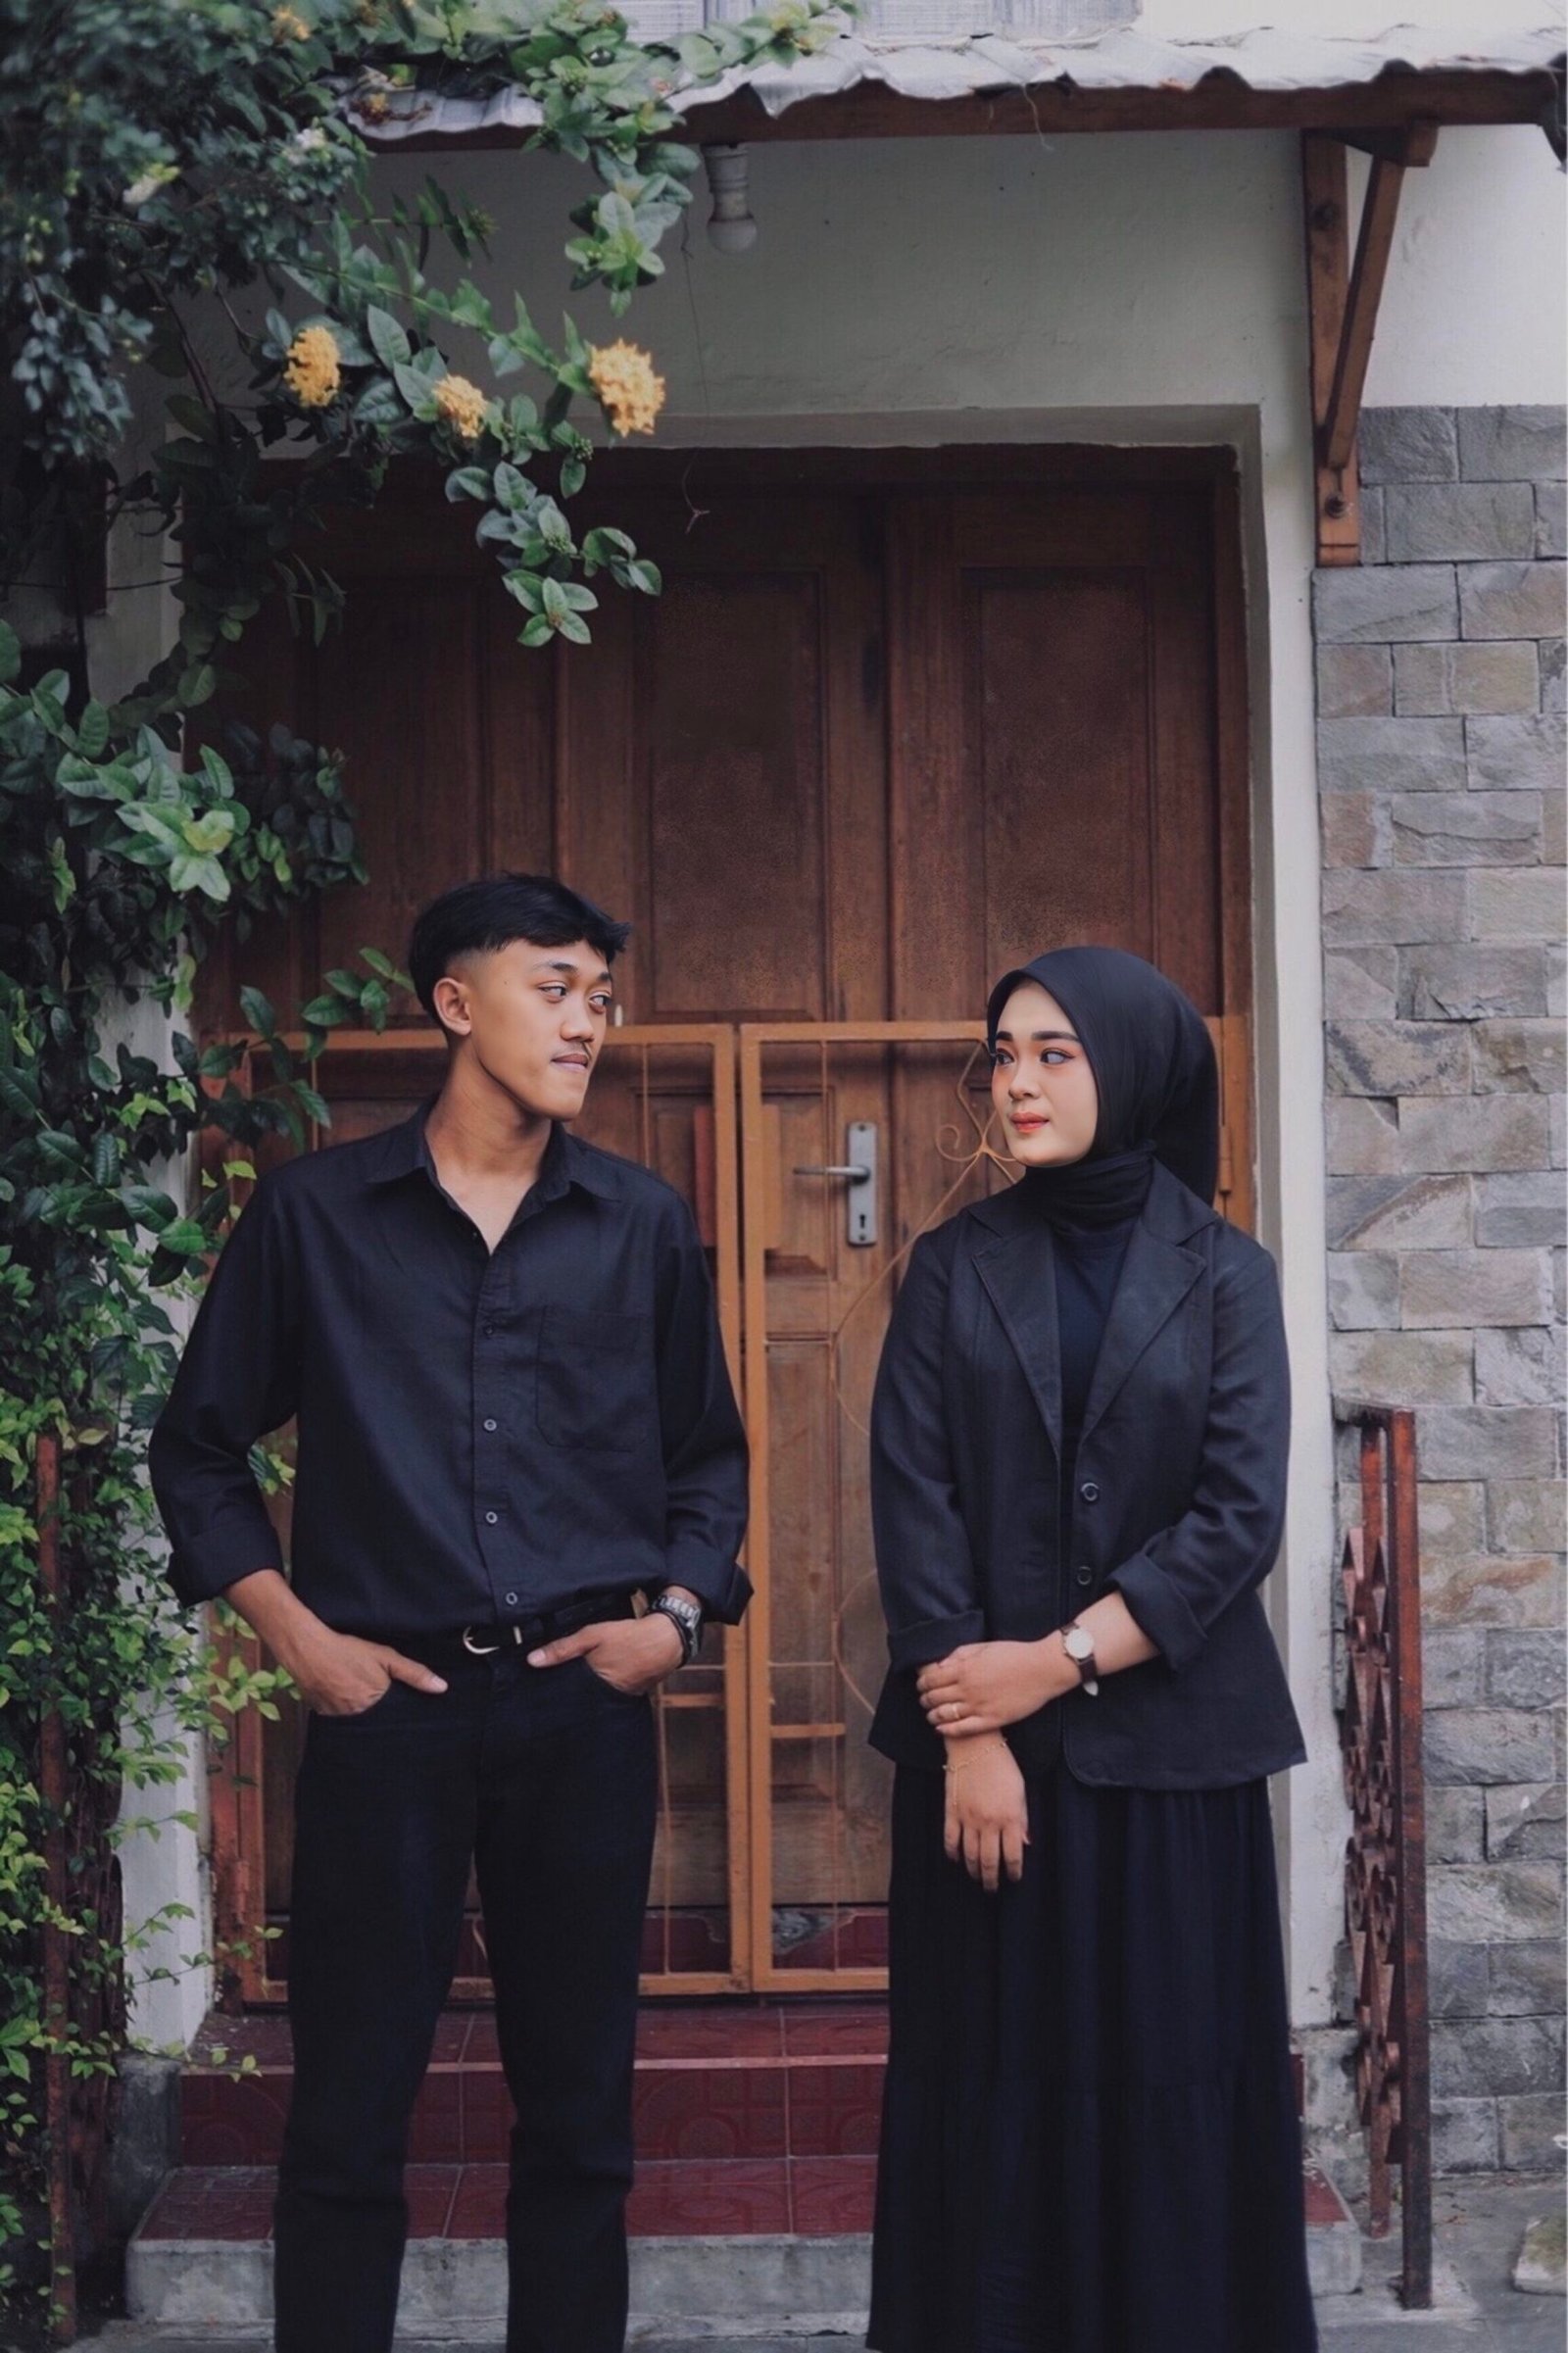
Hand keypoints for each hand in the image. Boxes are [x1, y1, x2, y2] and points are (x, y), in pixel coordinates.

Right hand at [285, 1624, 447, 1716]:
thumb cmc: (348, 1650)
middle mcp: (356, 1716)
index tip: (399, 1705)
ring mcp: (336, 1717)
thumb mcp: (385, 1657)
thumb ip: (414, 1673)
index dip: (397, 1709)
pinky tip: (342, 1695)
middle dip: (378, 1711)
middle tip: (375, 1695)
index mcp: (375, 1703)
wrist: (307, 1648)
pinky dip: (342, 1709)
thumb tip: (442, 1688)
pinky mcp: (321, 1714)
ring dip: (359, 1711)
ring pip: (355, 1718)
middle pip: (374, 1718)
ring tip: (358, 1695)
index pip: (393, 1716)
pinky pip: (338, 1717)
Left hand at [528, 1612, 682, 1694]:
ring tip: (580, 1681)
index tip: (540, 1688)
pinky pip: (610, 1695)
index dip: (553, 1690)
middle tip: (557, 1685)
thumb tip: (533, 1660)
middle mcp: (604, 1694)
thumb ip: (563, 1648)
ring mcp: (618, 1697)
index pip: (565, 1693)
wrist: (666, 1640)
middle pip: (578, 1698)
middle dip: (568, 1693)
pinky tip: (602, 1679)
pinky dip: (603, 1689)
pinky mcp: (629, 1695)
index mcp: (592, 1681)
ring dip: (586, 1691)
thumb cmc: (630, 1636)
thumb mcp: (592, 1635)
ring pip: (593, 1698)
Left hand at [918, 1639, 1072, 1737]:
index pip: (931, 1679)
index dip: (922, 1684)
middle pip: (934, 1698)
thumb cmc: (1015, 1653)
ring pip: (945, 1715)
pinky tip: (942, 1729)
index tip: (921, 1686)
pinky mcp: (992, 1720)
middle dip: (925, 1700)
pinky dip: (948, 1730)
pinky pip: (963, 1729)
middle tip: (923, 1701)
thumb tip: (940, 1664)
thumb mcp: (984, 1646)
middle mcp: (968, 1688)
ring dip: (933, 1716)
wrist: (1043, 1669)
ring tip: (931, 1716)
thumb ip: (960, 1654)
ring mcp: (979, 1706)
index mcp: (964, 1668)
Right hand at [944, 1737, 1028, 1889]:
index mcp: (1009, 1818)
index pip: (1012, 1855)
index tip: (1014, 1878)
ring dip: (973, 1871)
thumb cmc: (1002, 1765)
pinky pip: (950, 1840)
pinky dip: (952, 1853)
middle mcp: (989, 1822)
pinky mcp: (951, 1812)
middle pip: (989, 1862)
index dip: (1014, 1872)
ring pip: (969, 1855)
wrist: (974, 1745)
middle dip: (991, 1880)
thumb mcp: (1020, 1791)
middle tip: (992, 1888)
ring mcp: (968, 1818)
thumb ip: (1022, 1819)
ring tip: (977, 1877)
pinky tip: (956, 1859)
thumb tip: (1025, 1844)